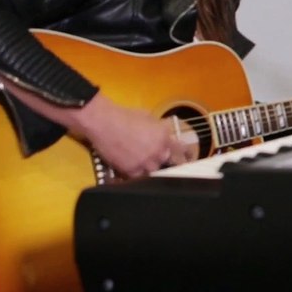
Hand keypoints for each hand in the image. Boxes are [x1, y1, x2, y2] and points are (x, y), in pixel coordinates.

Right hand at [75, 94, 197, 177]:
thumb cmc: (124, 115)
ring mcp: (145, 162)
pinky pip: (138, 177)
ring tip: (142, 162)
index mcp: (165, 136)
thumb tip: (163, 131)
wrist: (103, 122)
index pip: (181, 149)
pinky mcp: (130, 170)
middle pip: (167, 161)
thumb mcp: (148, 116)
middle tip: (157, 157)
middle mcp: (158, 151)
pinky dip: (137, 173)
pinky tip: (133, 169)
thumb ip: (159, 127)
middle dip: (163, 158)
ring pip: (154, 170)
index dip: (185, 154)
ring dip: (150, 167)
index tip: (188, 157)